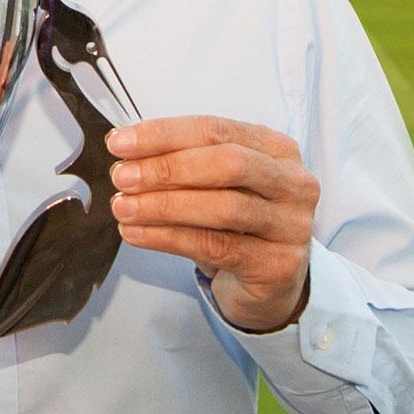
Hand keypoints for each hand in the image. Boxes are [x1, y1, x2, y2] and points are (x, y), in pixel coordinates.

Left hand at [107, 115, 317, 332]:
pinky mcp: (278, 265)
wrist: (270, 283)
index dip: (164, 134)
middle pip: (226, 164)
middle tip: (122, 177)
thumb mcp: (215, 186)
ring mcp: (291, 225)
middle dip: (167, 168)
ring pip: (222, 208)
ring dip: (163, 205)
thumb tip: (126, 155)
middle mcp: (293, 182)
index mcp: (276, 149)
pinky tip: (137, 234)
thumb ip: (182, 164)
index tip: (120, 143)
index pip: (216, 130)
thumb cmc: (238, 225)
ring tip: (124, 208)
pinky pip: (216, 247)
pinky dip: (169, 238)